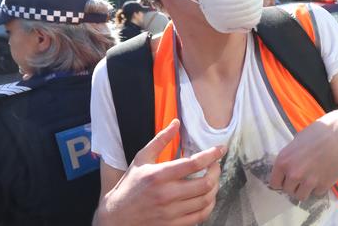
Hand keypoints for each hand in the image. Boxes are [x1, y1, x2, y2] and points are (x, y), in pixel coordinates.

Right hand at [95, 120, 224, 225]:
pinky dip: (209, 205)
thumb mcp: (141, 159)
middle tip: (216, 165)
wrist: (116, 218)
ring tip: (212, 179)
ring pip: (206, 200)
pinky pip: (201, 216)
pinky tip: (207, 197)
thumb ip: (160, 140)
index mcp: (159, 175)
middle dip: (216, 171)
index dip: (212, 155)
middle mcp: (166, 195)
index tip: (221, 149)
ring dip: (214, 188)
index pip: (194, 164)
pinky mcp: (173, 225)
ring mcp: (171, 212)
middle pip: (205, 183)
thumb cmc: (129, 186)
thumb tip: (176, 123)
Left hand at [269, 109, 337, 201]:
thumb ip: (290, 156)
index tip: (287, 178)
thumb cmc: (320, 131)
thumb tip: (287, 167)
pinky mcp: (324, 185)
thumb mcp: (298, 140)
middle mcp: (294, 173)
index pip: (274, 183)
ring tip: (312, 178)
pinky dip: (319, 187)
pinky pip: (316, 193)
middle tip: (302, 176)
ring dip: (305, 189)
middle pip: (288, 191)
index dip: (281, 181)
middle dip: (294, 185)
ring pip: (301, 196)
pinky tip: (323, 175)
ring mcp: (309, 181)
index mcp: (283, 161)